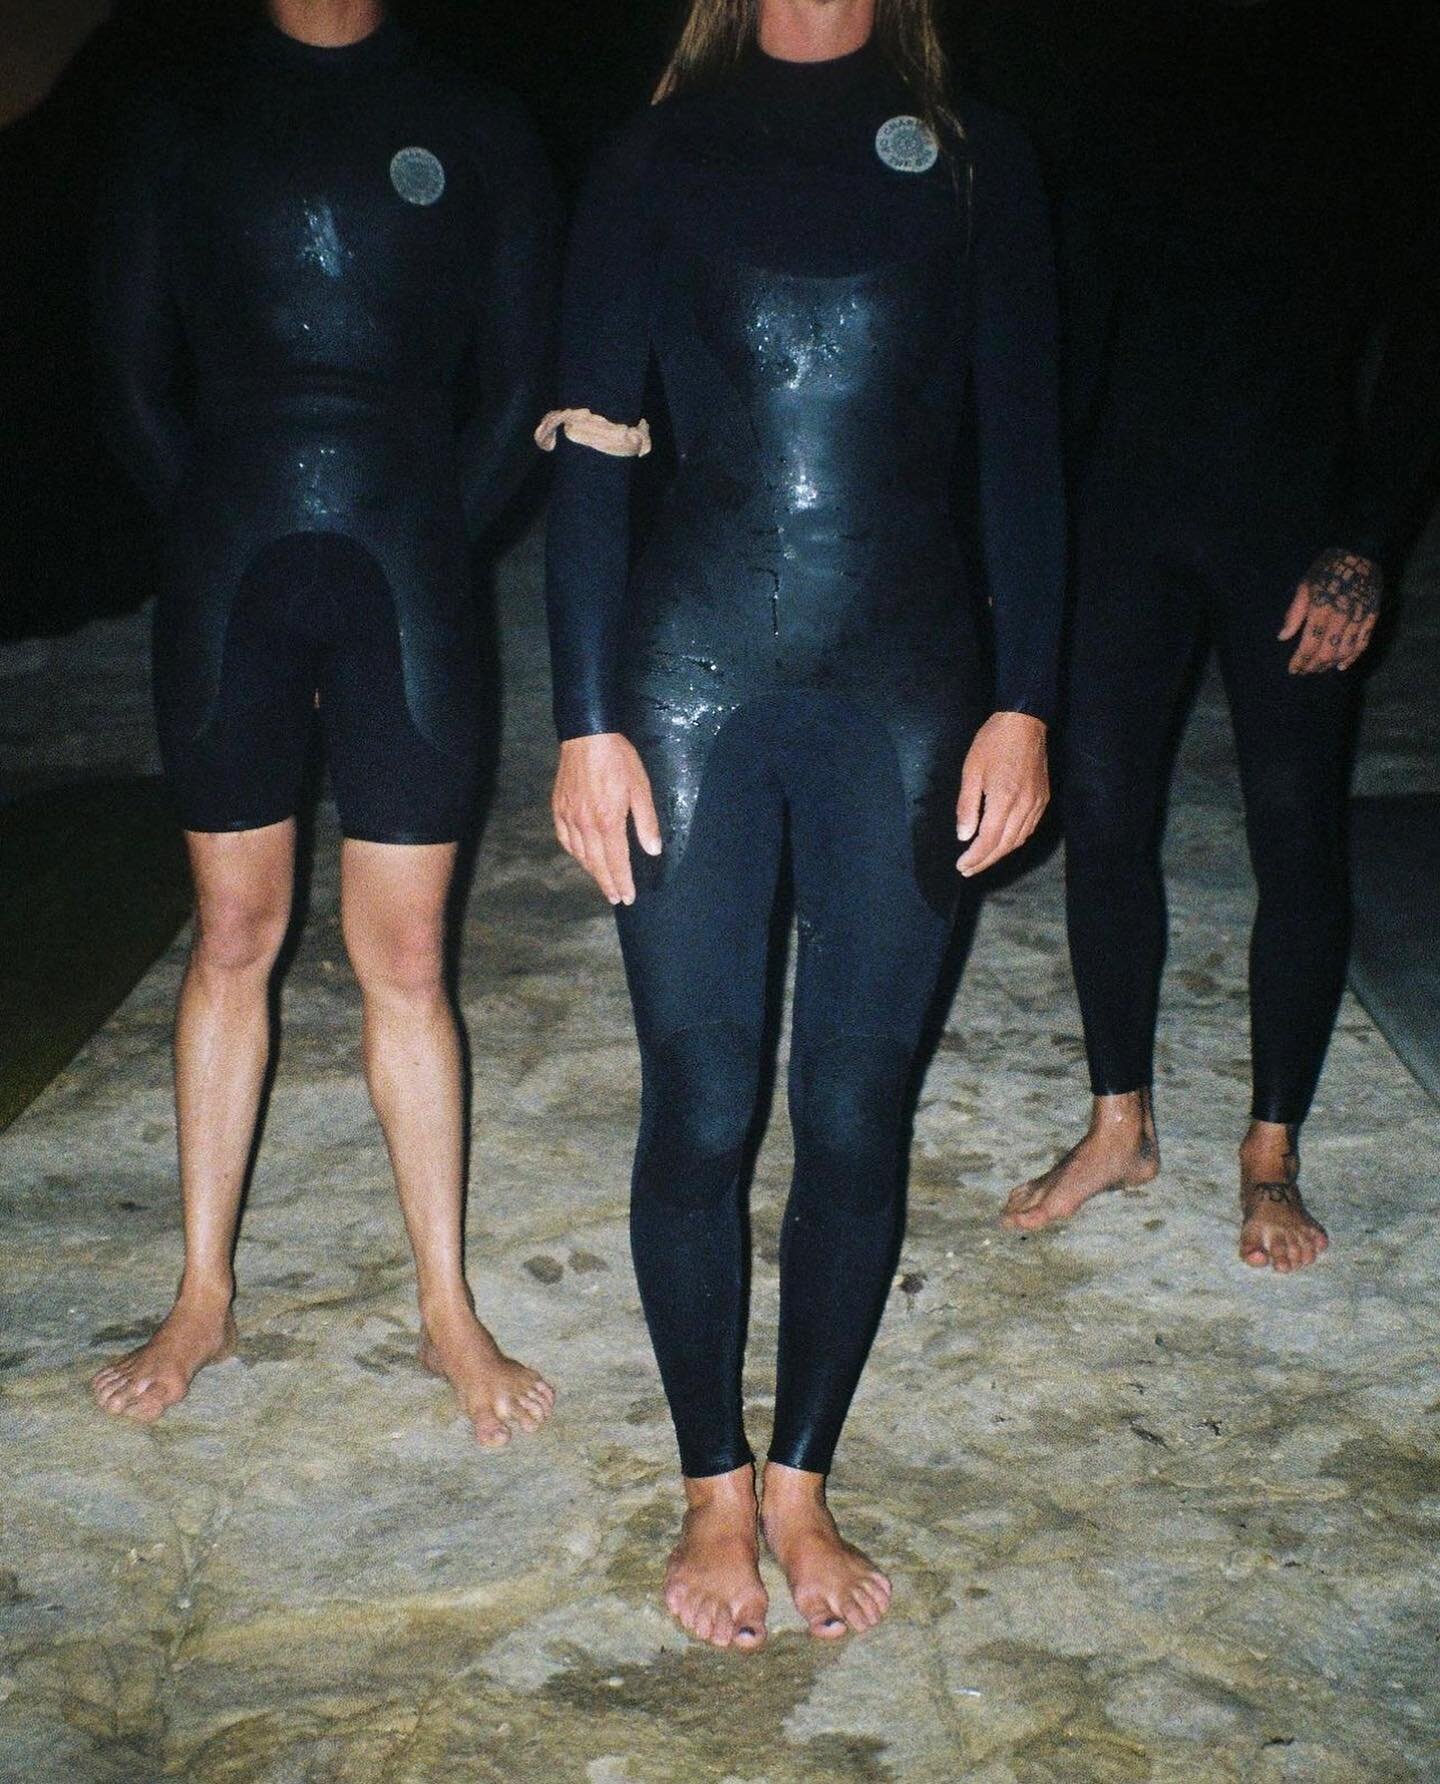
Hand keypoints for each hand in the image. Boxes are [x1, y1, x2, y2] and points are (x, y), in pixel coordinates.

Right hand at [552, 733, 661, 905]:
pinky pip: (565, 839)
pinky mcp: (558, 808)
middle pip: (596, 863)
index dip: (622, 882)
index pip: (616, 861)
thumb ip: (646, 822)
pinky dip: (574, 853)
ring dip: (592, 871)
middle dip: (607, 884)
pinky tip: (581, 857)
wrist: (587, 735)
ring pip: (579, 854)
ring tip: (603, 881)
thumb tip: (653, 850)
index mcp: (608, 820)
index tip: (627, 898)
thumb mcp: (640, 787)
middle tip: (615, 898)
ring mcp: (569, 817)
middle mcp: (585, 824)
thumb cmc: (618, 759)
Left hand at [957, 711, 1049, 877]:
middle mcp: (1024, 806)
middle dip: (985, 861)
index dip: (976, 857)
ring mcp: (1037, 803)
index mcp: (1004, 799)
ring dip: (1000, 854)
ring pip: (1019, 839)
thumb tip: (964, 836)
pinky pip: (1029, 828)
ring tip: (982, 860)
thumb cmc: (992, 743)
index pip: (989, 839)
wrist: (1024, 723)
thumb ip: (967, 806)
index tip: (962, 866)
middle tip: (968, 869)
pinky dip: (1015, 841)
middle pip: (1005, 845)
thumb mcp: (971, 771)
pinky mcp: (1044, 799)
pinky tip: (1003, 843)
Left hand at [1279, 548, 1382, 673]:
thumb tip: (1282, 638)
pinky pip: (1362, 644)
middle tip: (1304, 672)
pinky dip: (1352, 658)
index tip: (1293, 669)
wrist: (1361, 553)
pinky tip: (1341, 666)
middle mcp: (1341, 617)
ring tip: (1319, 669)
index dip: (1300, 661)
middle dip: (1313, 666)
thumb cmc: (1327, 569)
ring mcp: (1358, 618)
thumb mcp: (1305, 586)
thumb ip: (1294, 613)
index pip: (1309, 645)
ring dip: (1330, 664)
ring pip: (1344, 651)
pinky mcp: (1371, 617)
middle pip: (1326, 652)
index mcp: (1321, 609)